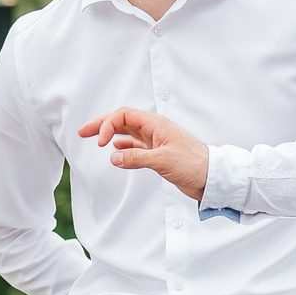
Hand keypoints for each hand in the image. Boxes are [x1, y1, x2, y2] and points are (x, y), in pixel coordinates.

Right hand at [77, 107, 210, 201]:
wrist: (212, 178)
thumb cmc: (195, 164)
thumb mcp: (163, 161)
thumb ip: (136, 158)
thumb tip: (114, 157)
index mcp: (156, 125)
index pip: (124, 116)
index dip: (108, 125)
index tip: (100, 142)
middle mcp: (154, 130)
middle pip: (122, 121)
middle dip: (102, 125)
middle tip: (83, 132)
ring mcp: (155, 142)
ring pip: (127, 133)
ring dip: (110, 135)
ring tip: (95, 139)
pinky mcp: (157, 155)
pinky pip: (135, 147)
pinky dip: (122, 147)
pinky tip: (115, 151)